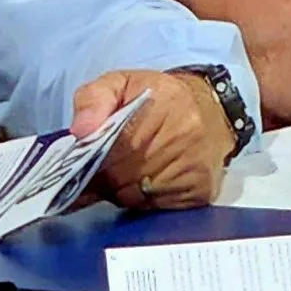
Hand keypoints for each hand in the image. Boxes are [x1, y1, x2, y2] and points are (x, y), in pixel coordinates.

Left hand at [73, 69, 233, 210]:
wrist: (211, 109)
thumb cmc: (158, 98)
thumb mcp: (121, 83)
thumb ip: (92, 99)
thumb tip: (80, 131)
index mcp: (162, 103)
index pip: (113, 146)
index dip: (91, 160)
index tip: (81, 164)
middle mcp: (184, 136)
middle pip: (121, 176)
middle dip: (103, 178)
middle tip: (99, 170)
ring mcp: (195, 166)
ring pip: (136, 196)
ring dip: (122, 191)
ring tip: (124, 174)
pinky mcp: (202, 191)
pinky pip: (156, 207)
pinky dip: (144, 200)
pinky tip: (146, 183)